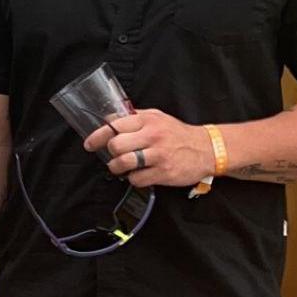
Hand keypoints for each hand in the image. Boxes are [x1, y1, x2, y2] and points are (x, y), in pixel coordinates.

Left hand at [83, 109, 214, 187]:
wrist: (207, 149)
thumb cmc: (178, 133)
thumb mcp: (157, 117)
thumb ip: (135, 117)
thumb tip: (110, 119)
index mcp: (147, 120)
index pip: (114, 126)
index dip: (97, 136)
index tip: (89, 143)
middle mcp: (152, 136)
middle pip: (115, 145)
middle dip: (110, 152)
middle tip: (113, 155)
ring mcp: (158, 155)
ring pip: (124, 163)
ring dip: (117, 167)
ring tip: (120, 167)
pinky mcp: (164, 173)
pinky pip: (137, 179)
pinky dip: (134, 179)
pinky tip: (139, 174)